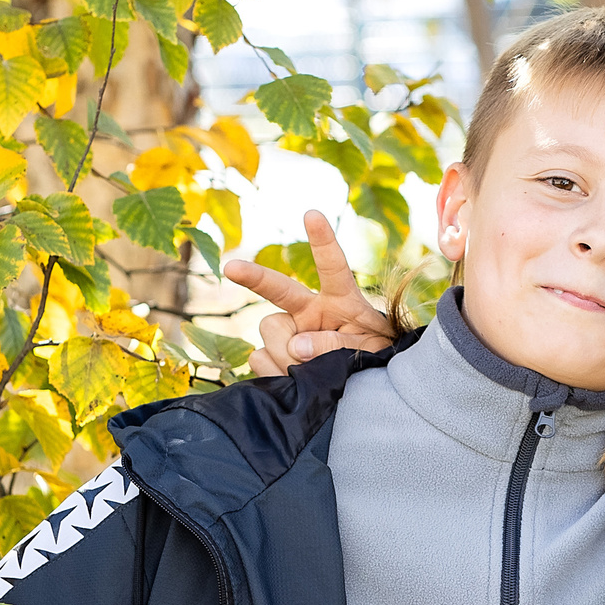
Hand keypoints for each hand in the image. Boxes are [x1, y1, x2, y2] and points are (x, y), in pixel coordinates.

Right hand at [223, 210, 399, 375]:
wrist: (360, 389)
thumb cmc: (373, 359)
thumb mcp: (370, 350)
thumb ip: (338, 345)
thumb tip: (297, 348)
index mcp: (340, 299)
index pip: (332, 266)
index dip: (322, 241)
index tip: (312, 214)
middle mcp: (309, 310)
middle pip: (277, 288)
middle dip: (253, 276)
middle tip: (231, 268)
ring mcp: (288, 331)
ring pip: (271, 331)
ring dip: (286, 355)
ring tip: (308, 373)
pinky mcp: (272, 355)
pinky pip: (260, 361)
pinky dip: (276, 374)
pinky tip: (292, 380)